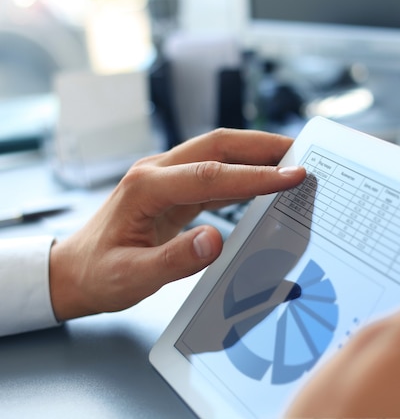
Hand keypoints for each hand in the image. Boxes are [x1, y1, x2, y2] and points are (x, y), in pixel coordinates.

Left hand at [49, 128, 306, 320]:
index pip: (210, 174)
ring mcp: (165, 176)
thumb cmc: (98, 274)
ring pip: (218, 153)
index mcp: (145, 187)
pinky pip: (215, 172)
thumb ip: (174, 260)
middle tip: (302, 153)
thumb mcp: (131, 277)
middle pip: (218, 145)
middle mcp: (156, 172)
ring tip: (292, 162)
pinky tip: (264, 180)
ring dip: (256, 154)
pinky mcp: (174, 188)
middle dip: (263, 146)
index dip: (255, 175)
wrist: (75, 271)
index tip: (292, 176)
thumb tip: (215, 240)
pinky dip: (244, 172)